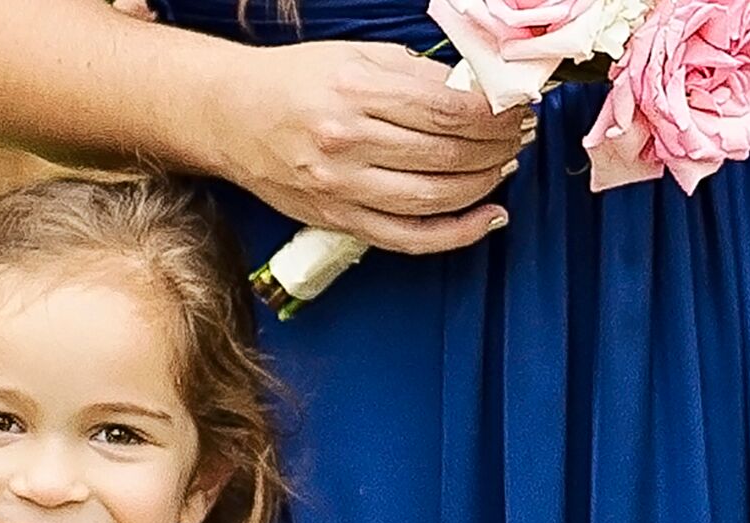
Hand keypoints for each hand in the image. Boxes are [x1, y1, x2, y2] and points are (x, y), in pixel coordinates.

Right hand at [215, 40, 530, 254]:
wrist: (232, 116)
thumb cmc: (297, 81)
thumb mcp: (355, 57)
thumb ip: (415, 75)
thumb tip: (477, 94)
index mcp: (355, 90)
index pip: (447, 108)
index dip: (494, 113)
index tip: (516, 108)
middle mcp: (348, 141)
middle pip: (447, 154)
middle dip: (497, 147)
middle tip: (518, 137)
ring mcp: (343, 188)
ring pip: (436, 198)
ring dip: (484, 185)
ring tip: (504, 167)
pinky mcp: (341, 221)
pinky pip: (412, 238)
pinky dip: (459, 233)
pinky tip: (489, 218)